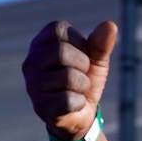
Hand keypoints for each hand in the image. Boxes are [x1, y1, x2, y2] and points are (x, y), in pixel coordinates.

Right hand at [21, 20, 117, 139]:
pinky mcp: (40, 106)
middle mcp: (31, 62)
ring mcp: (32, 85)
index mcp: (41, 44)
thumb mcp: (96, 59)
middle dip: (82, 65)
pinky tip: (73, 104)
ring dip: (83, 85)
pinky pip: (68, 100)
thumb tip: (110, 25)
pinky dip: (79, 103)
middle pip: (61, 52)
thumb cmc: (85, 80)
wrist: (82, 114)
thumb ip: (101, 43)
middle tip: (82, 75)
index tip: (81, 55)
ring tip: (77, 90)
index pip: (59, 29)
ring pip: (68, 77)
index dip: (79, 43)